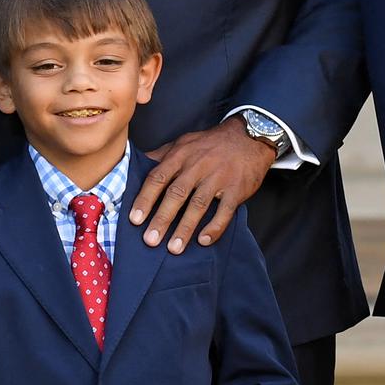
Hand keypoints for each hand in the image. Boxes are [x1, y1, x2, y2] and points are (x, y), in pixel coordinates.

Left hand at [128, 120, 275, 253]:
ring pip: (199, 204)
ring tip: (174, 248)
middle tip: (150, 240)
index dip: (145, 199)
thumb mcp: (184, 143)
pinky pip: (225, 211)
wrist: (249, 136)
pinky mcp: (236, 188)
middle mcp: (198, 165)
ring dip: (185, 228)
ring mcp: (218, 177)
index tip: (135, 219)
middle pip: (176, 193)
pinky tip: (204, 240)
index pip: (158, 177)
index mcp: (181, 155)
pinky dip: (215, 227)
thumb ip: (162, 156)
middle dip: (162, 218)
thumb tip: (136, 164)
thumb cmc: (211, 144)